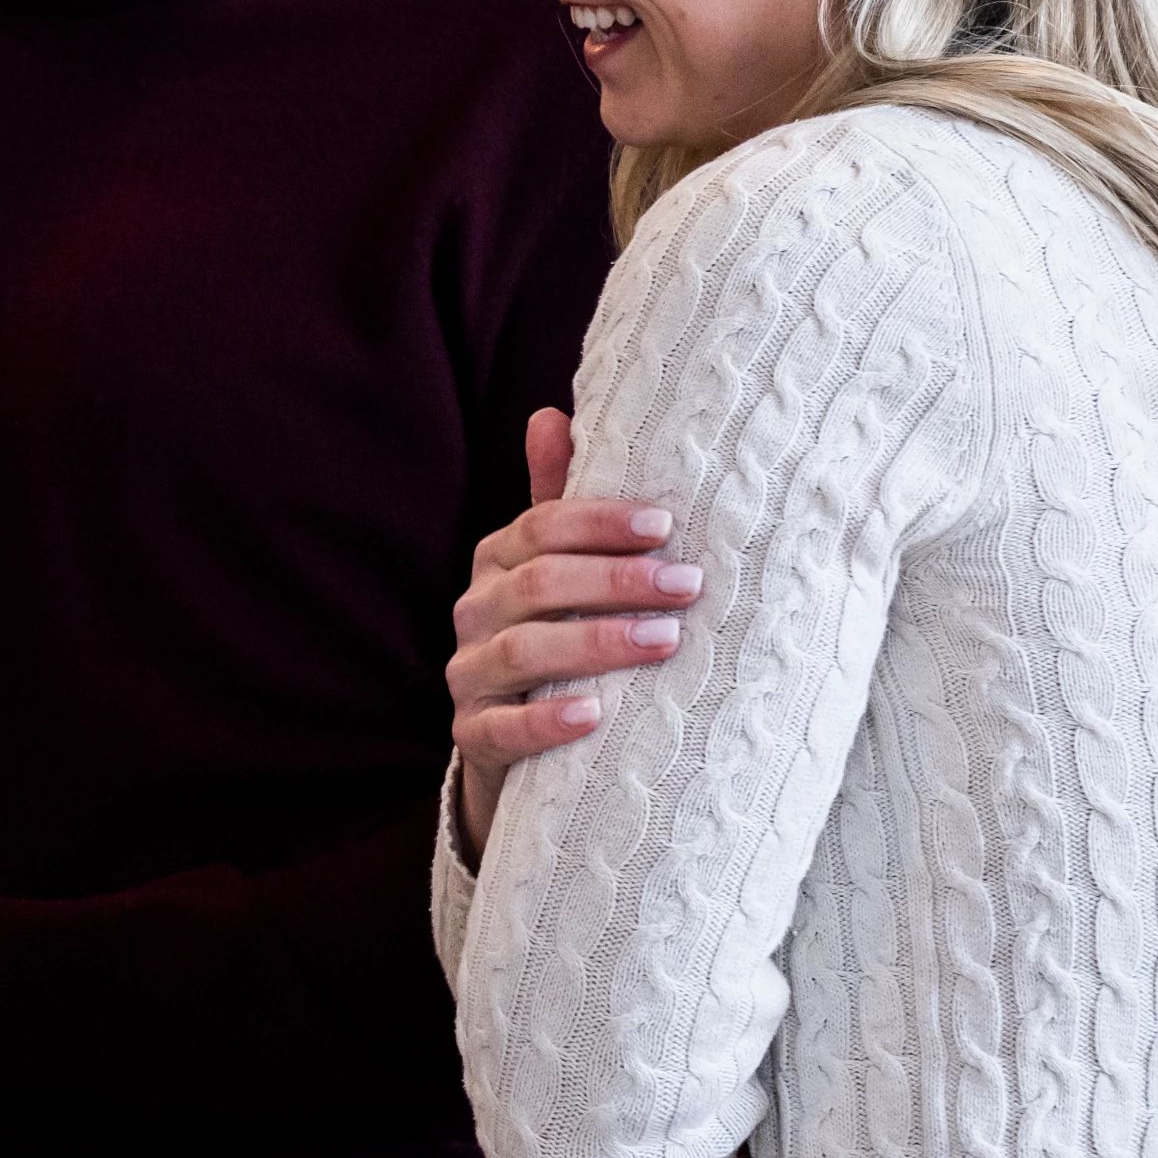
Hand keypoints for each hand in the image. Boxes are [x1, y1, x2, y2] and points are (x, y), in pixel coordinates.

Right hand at [448, 408, 700, 851]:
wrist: (517, 742)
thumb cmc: (556, 635)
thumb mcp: (557, 569)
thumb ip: (556, 502)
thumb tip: (549, 414)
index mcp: (497, 561)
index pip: (539, 527)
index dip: (600, 523)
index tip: (664, 528)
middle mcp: (474, 612)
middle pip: (539, 584)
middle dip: (618, 581)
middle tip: (688, 586)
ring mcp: (469, 676)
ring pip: (523, 651)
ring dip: (598, 642)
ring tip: (665, 640)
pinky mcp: (474, 736)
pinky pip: (503, 728)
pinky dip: (546, 720)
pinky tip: (595, 715)